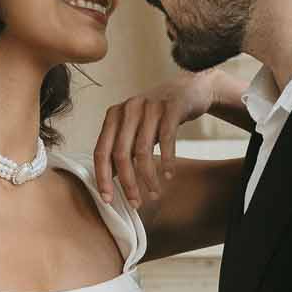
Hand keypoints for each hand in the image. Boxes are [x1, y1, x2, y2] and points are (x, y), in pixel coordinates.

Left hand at [92, 70, 219, 209]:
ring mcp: (150, 106)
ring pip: (143, 150)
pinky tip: (169, 176)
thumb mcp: (135, 128)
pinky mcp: (172, 107)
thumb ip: (122, 148)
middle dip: (127, 182)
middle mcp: (128, 108)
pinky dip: (167, 161)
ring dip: (148, 177)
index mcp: (114, 115)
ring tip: (155, 193)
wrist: (190, 89)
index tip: (107, 199)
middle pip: (120, 153)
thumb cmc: (159, 114)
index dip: (102, 177)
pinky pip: (167, 139)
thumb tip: (108, 179)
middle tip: (135, 203)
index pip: (101, 150)